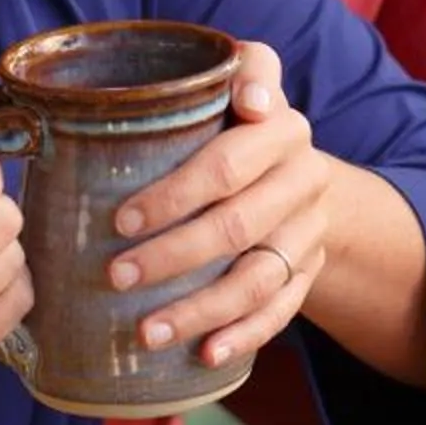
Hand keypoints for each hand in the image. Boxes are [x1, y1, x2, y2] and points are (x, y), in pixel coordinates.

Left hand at [105, 42, 327, 370]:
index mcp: (282, 130)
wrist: (300, 167)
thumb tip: (246, 94)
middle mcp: (304, 180)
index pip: (229, 164)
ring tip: (147, 331)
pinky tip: (206, 353)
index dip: (175, 194)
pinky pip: (281, 311)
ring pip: (257, 279)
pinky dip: (244, 335)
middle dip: (172, 256)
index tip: (122, 218)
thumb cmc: (239, 121)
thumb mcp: (239, 80)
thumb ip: (233, 70)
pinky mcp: (308, 271)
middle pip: (237, 226)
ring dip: (200, 309)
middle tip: (116, 275)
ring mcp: (308, 232)